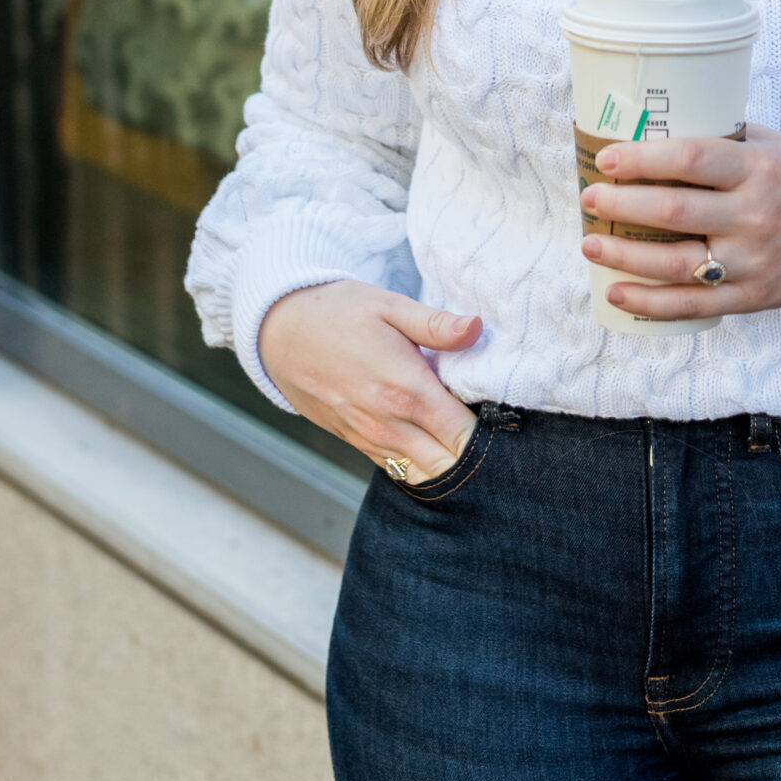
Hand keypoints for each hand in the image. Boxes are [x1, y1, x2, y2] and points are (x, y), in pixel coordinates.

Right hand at [258, 280, 481, 478]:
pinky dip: (419, 464)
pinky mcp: (354, 441)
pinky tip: (432, 442)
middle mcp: (388, 424)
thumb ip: (436, 324)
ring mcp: (369, 438)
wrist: (278, 330)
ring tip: (463, 438)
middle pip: (448, 465)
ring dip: (447, 464)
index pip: (464, 436)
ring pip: (422, 475)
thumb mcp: (389, 305)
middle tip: (489, 431)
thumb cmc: (337, 311)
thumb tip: (477, 328)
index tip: (502, 418)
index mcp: (406, 390)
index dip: (489, 434)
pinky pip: (396, 469)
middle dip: (473, 456)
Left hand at [581, 126, 780, 320]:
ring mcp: (752, 261)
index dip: (643, 158)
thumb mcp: (774, 146)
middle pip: (672, 210)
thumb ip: (724, 141)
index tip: (608, 157)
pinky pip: (692, 304)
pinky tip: (617, 291)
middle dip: (621, 202)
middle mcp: (754, 216)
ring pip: (674, 262)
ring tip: (590, 241)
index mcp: (759, 169)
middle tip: (590, 195)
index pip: (691, 158)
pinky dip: (650, 302)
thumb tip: (658, 130)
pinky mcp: (752, 296)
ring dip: (623, 253)